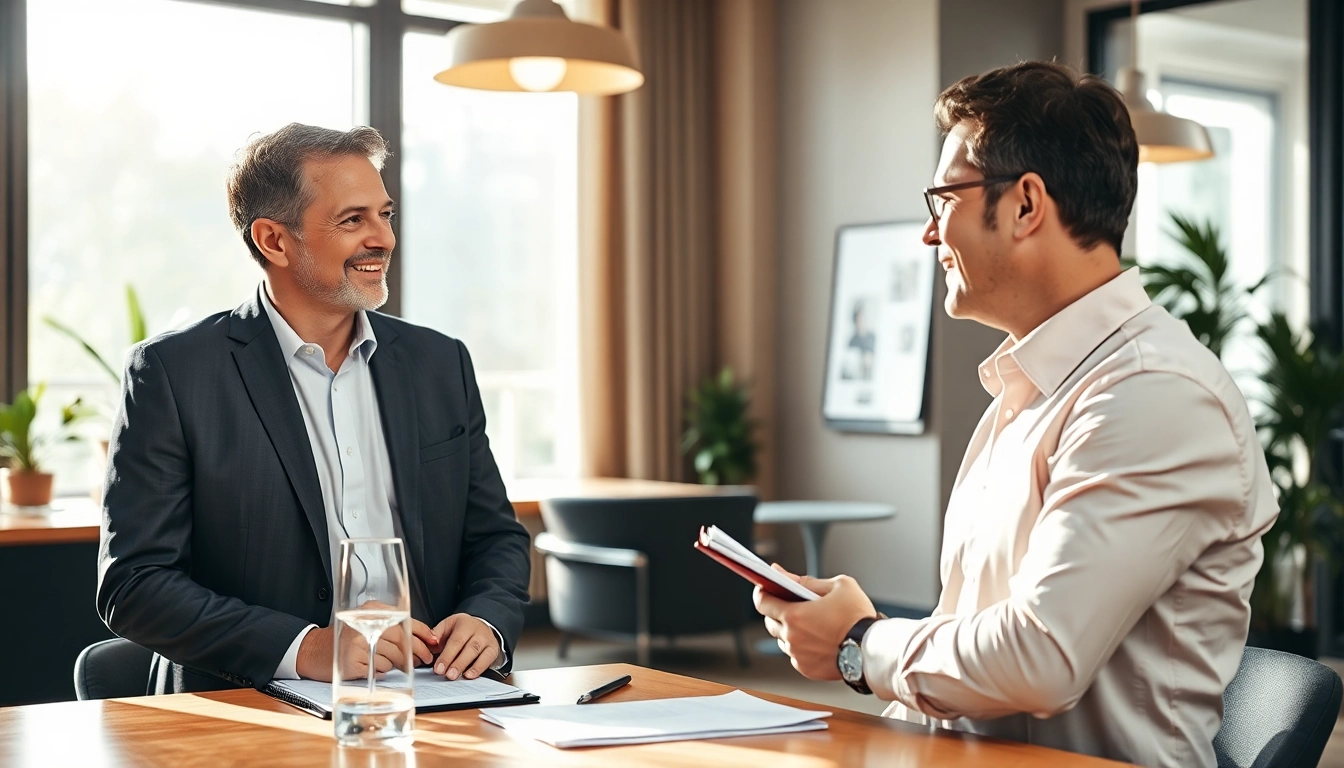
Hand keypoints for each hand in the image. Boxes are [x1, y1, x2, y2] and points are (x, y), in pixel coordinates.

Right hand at [296, 604, 436, 681]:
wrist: (313, 651)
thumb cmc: (346, 639)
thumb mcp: (367, 622)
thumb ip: (391, 625)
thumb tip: (423, 638)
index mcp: (371, 610)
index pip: (405, 619)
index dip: (423, 632)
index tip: (434, 642)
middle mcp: (364, 623)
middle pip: (402, 639)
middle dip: (418, 651)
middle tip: (425, 658)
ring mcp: (357, 643)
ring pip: (393, 656)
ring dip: (398, 663)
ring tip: (389, 661)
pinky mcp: (352, 662)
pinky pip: (380, 669)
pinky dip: (382, 671)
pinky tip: (372, 666)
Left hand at [430, 614, 499, 680]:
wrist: (481, 626)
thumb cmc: (461, 629)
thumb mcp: (448, 626)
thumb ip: (437, 636)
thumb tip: (427, 646)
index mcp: (464, 623)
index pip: (456, 641)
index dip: (447, 655)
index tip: (438, 668)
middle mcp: (478, 631)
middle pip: (468, 648)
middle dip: (457, 663)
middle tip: (447, 675)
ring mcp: (487, 640)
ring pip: (478, 653)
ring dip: (466, 666)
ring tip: (456, 676)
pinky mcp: (493, 650)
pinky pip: (487, 660)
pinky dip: (479, 669)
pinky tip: (469, 676)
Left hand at [753, 564, 876, 680]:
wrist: (874, 649)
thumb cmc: (858, 616)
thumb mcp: (838, 586)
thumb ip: (806, 581)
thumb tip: (781, 575)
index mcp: (794, 615)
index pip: (762, 603)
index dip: (761, 593)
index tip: (763, 587)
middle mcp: (791, 638)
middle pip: (769, 622)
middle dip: (775, 611)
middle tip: (788, 603)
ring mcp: (798, 656)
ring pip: (782, 640)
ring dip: (788, 630)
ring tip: (806, 622)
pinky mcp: (807, 669)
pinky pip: (795, 655)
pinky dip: (800, 647)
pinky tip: (815, 639)